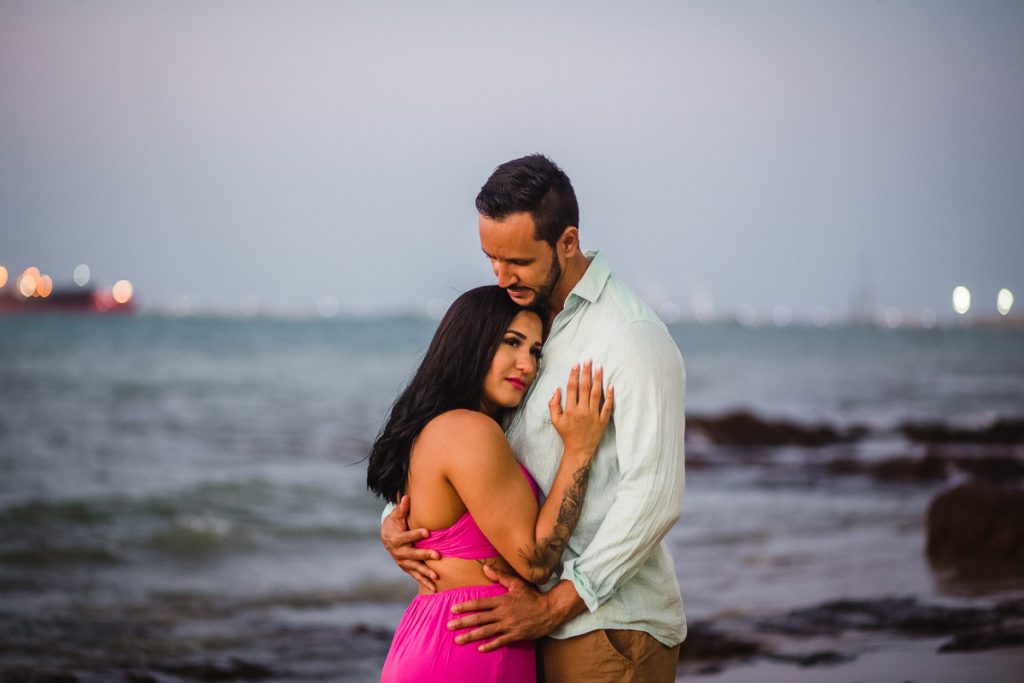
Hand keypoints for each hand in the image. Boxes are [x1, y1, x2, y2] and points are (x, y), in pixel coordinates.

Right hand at [381, 494, 439, 592]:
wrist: (386, 538)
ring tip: (437, 577)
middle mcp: (399, 553)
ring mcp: (403, 562)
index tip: (428, 532)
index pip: (408, 537)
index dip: (417, 534)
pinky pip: (416, 576)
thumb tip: (406, 496)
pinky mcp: (407, 568)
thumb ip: (402, 509)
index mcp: (396, 539)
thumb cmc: (395, 524)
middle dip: (425, 555)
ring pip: (415, 568)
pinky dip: (425, 582)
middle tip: (438, 555)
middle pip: (413, 554)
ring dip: (426, 573)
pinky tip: (435, 589)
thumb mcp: (397, 516)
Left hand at [446, 565, 562, 651]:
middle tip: (449, 625)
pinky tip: (480, 648)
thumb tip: (485, 568)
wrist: (550, 610)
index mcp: (502, 600)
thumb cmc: (533, 596)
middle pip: (479, 618)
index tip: (453, 609)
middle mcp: (503, 614)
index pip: (480, 603)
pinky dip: (490, 645)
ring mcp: (509, 626)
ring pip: (486, 631)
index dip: (466, 606)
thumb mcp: (516, 584)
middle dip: (463, 622)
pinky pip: (500, 641)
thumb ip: (500, 577)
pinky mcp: (516, 635)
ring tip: (459, 639)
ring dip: (471, 636)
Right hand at [549, 360, 613, 456]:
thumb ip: (553, 405)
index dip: (574, 375)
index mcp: (570, 409)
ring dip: (598, 379)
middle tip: (588, 360)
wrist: (579, 450)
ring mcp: (594, 415)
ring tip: (599, 367)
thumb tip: (556, 389)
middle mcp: (582, 410)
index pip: (572, 388)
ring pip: (597, 394)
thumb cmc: (566, 434)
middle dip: (586, 373)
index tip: (576, 365)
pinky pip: (607, 406)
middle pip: (585, 387)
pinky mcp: (603, 420)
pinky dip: (610, 396)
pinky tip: (611, 385)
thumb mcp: (555, 420)